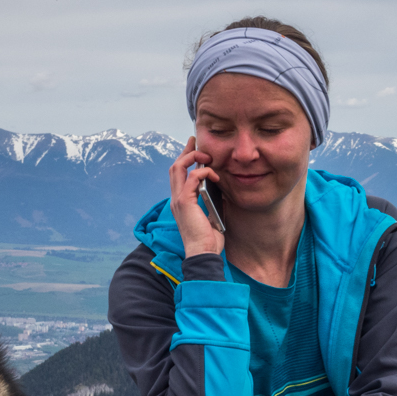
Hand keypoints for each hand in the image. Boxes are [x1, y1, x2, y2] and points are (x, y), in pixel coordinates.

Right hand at [169, 136, 224, 258]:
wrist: (203, 254)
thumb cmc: (208, 240)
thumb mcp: (212, 216)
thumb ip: (212, 202)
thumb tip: (221, 190)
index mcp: (180, 202)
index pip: (178, 176)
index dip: (185, 160)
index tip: (195, 150)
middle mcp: (175, 199)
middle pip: (175, 167)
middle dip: (185, 151)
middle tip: (195, 141)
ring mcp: (178, 200)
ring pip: (178, 167)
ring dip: (193, 157)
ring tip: (207, 156)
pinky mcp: (185, 202)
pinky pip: (192, 177)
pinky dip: (203, 171)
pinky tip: (214, 174)